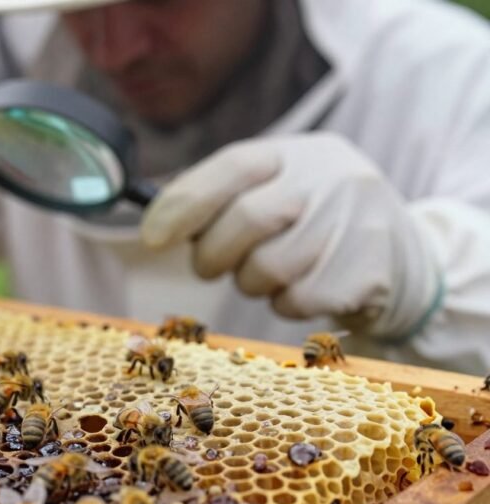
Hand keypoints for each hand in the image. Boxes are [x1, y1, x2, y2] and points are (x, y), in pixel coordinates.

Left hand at [140, 133, 439, 337]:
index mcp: (295, 152)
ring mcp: (354, 223)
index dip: (185, 203)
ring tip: (270, 271)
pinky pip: (294, 300)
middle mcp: (330, 178)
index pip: (232, 167)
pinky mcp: (365, 272)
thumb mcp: (273, 189)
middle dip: (214, 253)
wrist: (399, 256)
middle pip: (247, 220)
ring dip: (251, 282)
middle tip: (210, 265)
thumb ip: (221, 198)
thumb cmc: (310, 221)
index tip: (152, 238)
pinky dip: (284, 303)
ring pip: (267, 267)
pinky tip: (303, 287)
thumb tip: (158, 225)